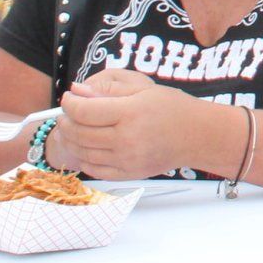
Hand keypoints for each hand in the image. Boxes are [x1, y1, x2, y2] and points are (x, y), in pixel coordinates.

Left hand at [55, 69, 229, 179]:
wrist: (197, 135)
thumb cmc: (173, 109)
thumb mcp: (144, 88)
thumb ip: (109, 89)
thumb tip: (77, 90)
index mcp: (131, 112)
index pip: (84, 110)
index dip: (69, 103)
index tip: (68, 98)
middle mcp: (126, 138)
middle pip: (79, 132)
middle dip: (65, 121)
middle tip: (65, 113)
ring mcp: (126, 159)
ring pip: (82, 152)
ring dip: (70, 139)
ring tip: (72, 128)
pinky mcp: (127, 173)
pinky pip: (93, 168)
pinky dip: (82, 158)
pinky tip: (86, 146)